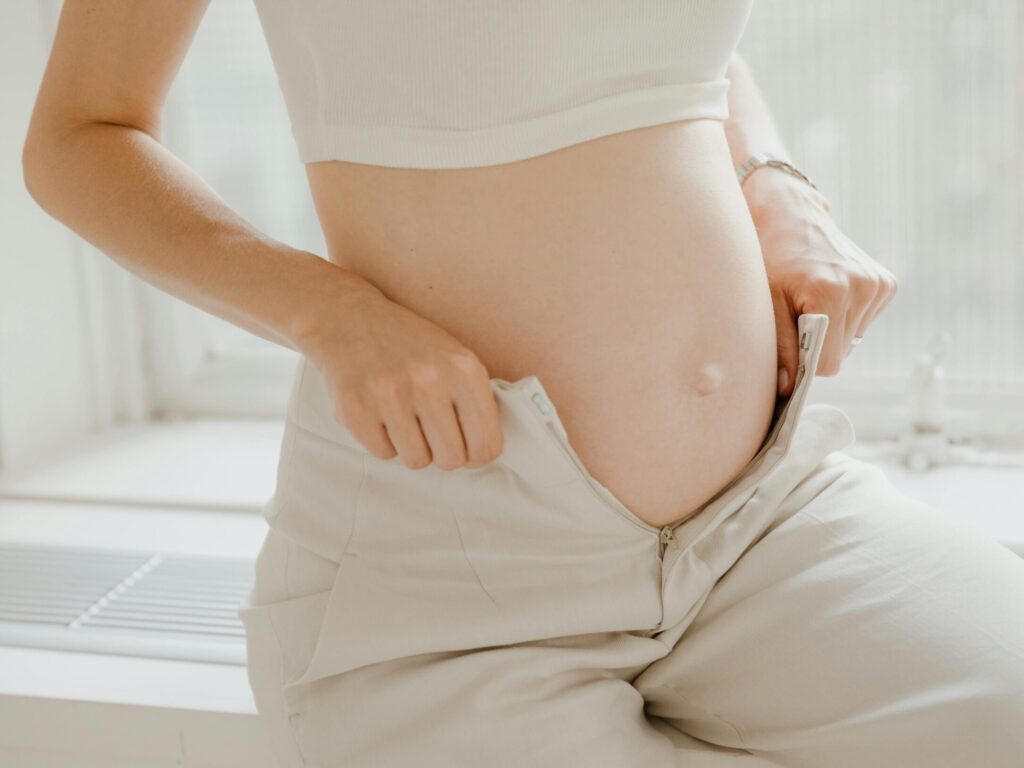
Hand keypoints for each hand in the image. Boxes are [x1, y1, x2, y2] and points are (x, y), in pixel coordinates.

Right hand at [294, 278, 503, 470]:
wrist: (350, 319)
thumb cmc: (411, 346)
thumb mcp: (455, 357)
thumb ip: (475, 401)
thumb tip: (485, 452)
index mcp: (463, 369)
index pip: (486, 445)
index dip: (476, 455)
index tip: (466, 448)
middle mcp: (429, 382)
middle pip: (451, 460)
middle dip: (442, 453)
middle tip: (432, 434)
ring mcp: (390, 396)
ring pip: (417, 461)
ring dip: (412, 447)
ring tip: (404, 418)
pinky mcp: (356, 410)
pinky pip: (384, 454)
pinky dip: (383, 441)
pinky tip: (380, 414)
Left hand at [744, 171, 898, 396]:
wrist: (791, 217)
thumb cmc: (770, 259)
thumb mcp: (766, 302)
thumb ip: (779, 346)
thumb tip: (788, 388)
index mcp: (831, 292)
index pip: (827, 363)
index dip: (805, 362)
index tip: (790, 348)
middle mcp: (862, 287)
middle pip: (840, 353)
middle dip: (817, 345)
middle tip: (796, 316)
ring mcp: (878, 284)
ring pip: (852, 341)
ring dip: (830, 331)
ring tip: (811, 301)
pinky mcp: (886, 283)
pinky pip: (863, 323)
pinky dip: (844, 317)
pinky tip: (829, 294)